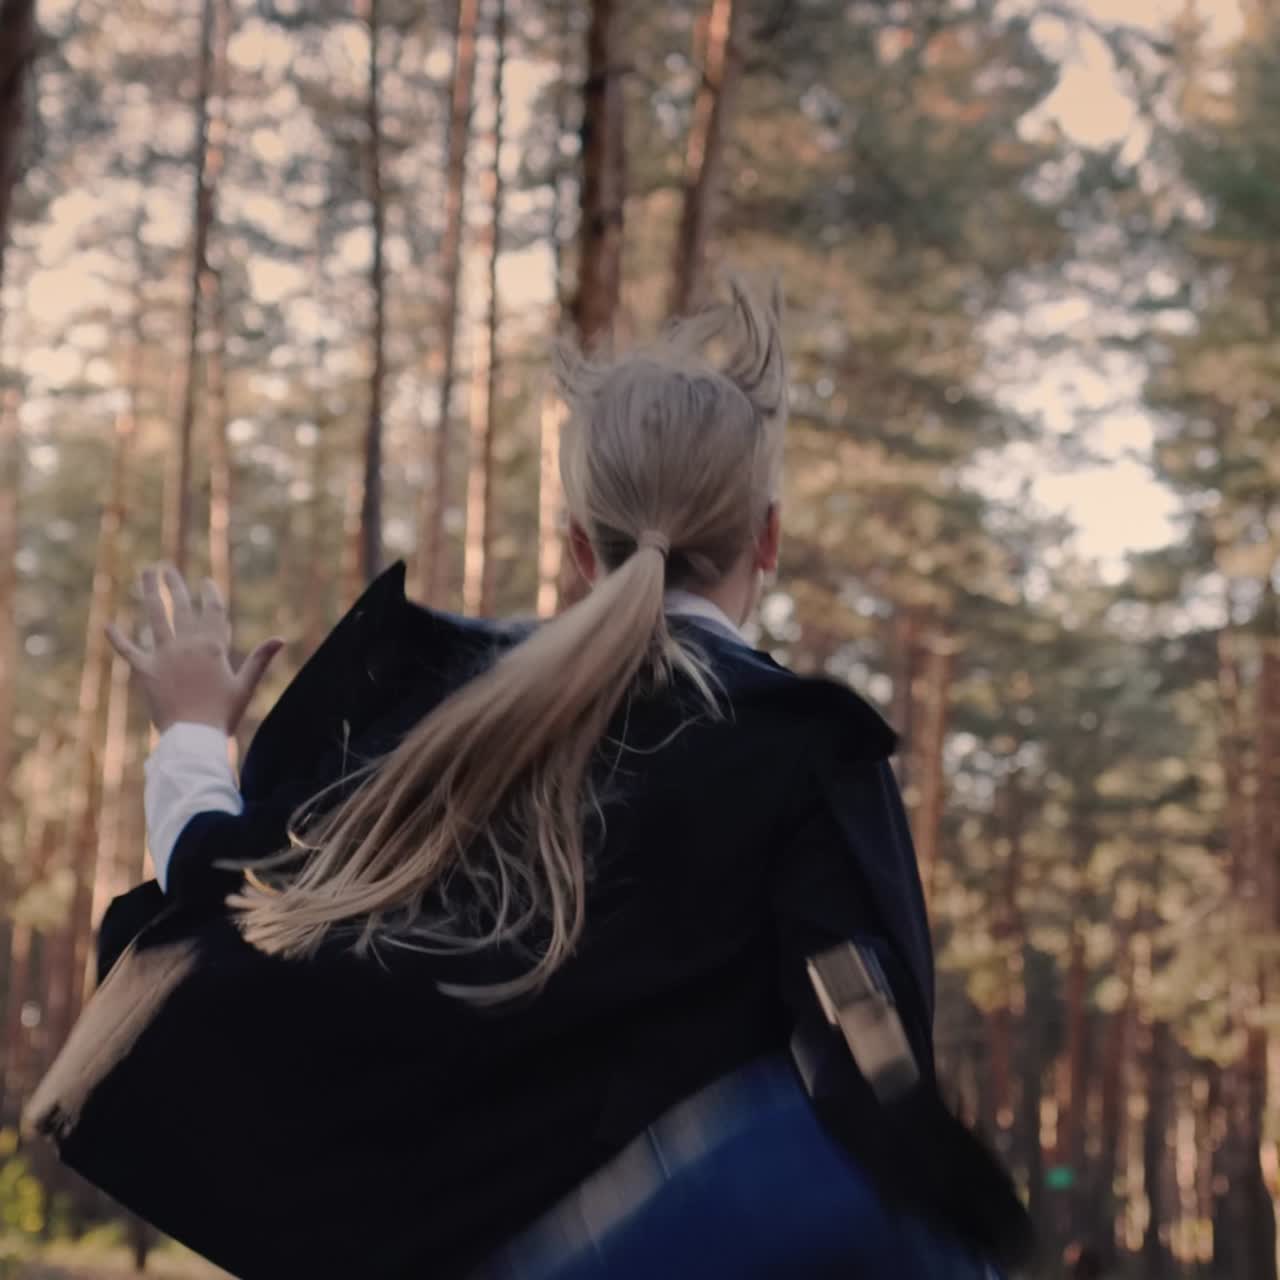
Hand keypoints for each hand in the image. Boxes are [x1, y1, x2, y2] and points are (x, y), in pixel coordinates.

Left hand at [106, 564, 284, 734]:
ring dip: (150, 593)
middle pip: (182, 607)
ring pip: (155, 616)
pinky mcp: (145, 671)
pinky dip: (118, 638)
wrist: (193, 738)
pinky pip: (129, 651)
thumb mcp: (245, 686)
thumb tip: (281, 639)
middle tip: (167, 568)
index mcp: (213, 647)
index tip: (205, 581)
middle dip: (176, 585)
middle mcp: (187, 645)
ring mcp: (164, 656)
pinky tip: (107, 624)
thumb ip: (260, 659)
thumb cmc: (222, 715)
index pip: (213, 610)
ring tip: (146, 573)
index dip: (210, 593)